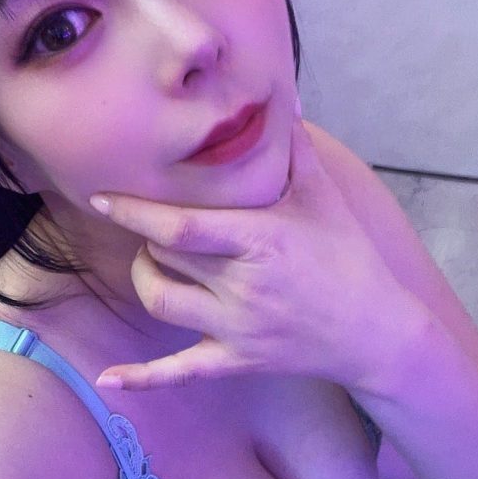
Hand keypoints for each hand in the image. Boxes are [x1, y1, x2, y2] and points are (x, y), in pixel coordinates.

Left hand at [89, 106, 412, 390]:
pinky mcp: (236, 360)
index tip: (101, 198)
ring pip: (161, 302)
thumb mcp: (324, 198)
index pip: (181, 227)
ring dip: (146, 279)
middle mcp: (242, 286)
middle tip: (157, 228)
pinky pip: (179, 372)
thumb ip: (296, 149)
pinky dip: (142, 378)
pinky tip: (108, 379)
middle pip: (164, 258)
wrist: (376, 331)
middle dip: (149, 240)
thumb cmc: (349, 258)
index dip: (135, 212)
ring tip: (156, 264)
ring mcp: (236, 327)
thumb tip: (285, 98)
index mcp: (259, 241)